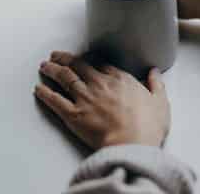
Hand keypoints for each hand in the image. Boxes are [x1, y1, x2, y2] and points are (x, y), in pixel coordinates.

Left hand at [35, 51, 169, 149]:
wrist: (132, 144)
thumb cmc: (147, 127)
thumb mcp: (160, 102)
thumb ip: (156, 85)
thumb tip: (154, 73)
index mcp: (120, 79)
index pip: (100, 64)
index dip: (89, 59)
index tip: (84, 58)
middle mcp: (99, 84)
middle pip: (78, 66)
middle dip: (65, 59)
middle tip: (56, 55)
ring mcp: (85, 98)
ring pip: (64, 78)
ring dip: (52, 70)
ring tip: (44, 66)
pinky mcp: (73, 115)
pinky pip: (55, 100)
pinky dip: (45, 93)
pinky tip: (38, 88)